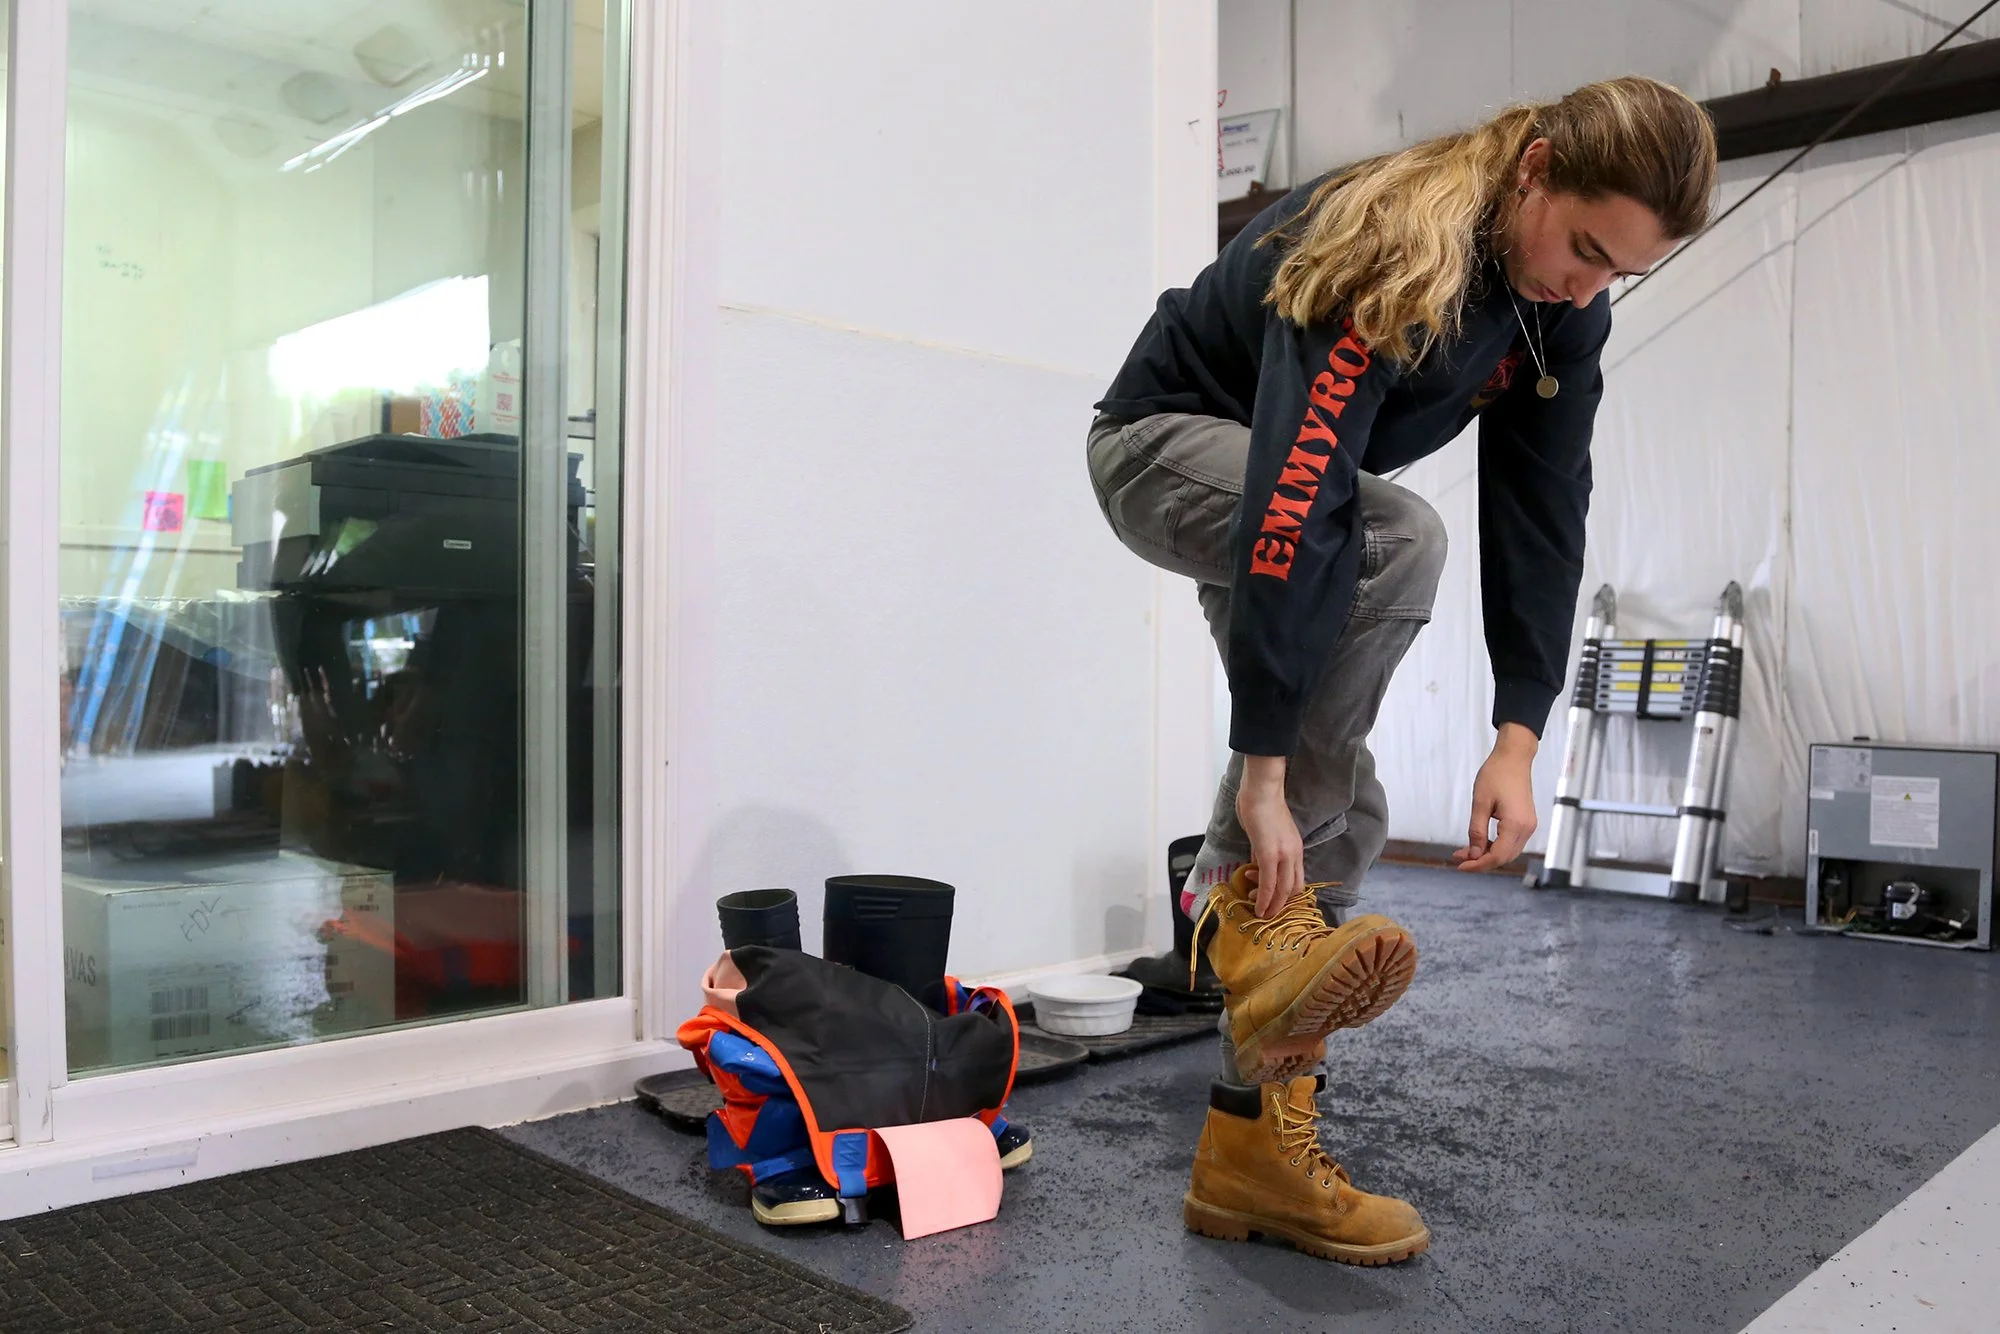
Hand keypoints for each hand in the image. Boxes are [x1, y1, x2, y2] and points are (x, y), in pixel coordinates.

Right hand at [1237, 755, 1303, 915]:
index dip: (1285, 894)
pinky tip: (1257, 907)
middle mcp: (1294, 854)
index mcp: (1295, 849)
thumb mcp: (1266, 833)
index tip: (1270, 898)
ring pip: (1283, 890)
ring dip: (1272, 905)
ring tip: (1259, 911)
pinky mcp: (1270, 854)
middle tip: (1266, 911)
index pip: (1296, 879)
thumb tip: (1256, 863)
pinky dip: (1264, 899)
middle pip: (1293, 889)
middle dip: (1280, 905)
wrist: (1261, 790)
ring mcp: (1284, 855)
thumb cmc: (1260, 806)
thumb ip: (1263, 850)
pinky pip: (1269, 884)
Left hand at [1454, 723, 1539, 871]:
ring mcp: (1529, 826)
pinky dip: (1495, 846)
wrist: (1514, 758)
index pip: (1497, 857)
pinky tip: (1479, 842)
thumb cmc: (1496, 774)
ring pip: (1508, 852)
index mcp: (1516, 825)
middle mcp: (1527, 829)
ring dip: (1487, 854)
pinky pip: (1511, 842)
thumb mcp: (1480, 803)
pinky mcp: (1526, 822)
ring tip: (1466, 850)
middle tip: (1459, 858)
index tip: (1460, 865)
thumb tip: (1473, 854)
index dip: (1478, 865)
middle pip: (1504, 858)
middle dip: (1481, 861)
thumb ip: (1476, 831)